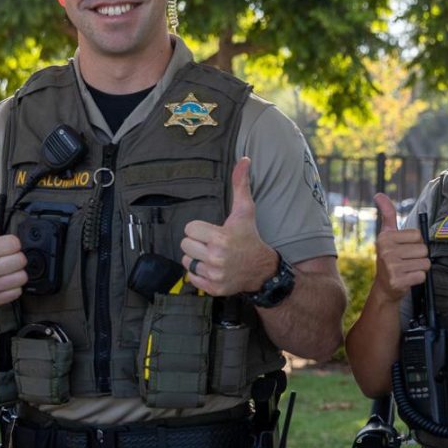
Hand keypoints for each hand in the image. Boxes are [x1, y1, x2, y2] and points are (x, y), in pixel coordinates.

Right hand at [0, 172, 26, 306]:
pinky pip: (17, 292)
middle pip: (20, 261)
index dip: (11, 243)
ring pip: (21, 278)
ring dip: (15, 273)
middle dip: (15, 258)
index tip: (1, 245)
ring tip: (3, 269)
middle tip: (3, 258)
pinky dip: (12, 288)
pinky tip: (2, 281)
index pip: (15, 244)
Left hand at [179, 157, 277, 295]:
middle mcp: (217, 258)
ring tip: (212, 256)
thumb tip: (244, 159)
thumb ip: (241, 184)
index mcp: (221, 238)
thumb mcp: (246, 210)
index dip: (199, 228)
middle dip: (197, 243)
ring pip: (187, 261)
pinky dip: (199, 274)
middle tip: (212, 244)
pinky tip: (213, 268)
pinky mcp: (213, 288)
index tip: (212, 231)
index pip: (189, 229)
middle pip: (185, 245)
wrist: (262, 269)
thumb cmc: (250, 236)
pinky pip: (191, 277)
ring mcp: (215, 275)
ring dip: (197, 258)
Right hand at [370, 193, 429, 302]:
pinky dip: (418, 279)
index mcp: (385, 237)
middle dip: (419, 257)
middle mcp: (386, 251)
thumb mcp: (387, 235)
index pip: (418, 235)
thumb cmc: (390, 258)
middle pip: (423, 249)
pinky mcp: (397, 281)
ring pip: (425, 263)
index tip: (404, 249)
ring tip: (407, 270)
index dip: (415, 243)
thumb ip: (387, 214)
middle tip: (406, 262)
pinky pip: (422, 276)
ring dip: (419, 268)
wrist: (384, 287)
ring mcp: (391, 266)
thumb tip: (379, 194)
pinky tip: (407, 279)